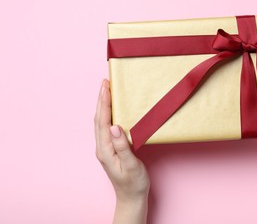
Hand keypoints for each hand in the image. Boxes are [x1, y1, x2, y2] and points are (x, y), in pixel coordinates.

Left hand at [94, 79, 149, 222]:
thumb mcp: (131, 166)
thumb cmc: (133, 183)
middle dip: (101, 99)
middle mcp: (102, 147)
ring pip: (101, 122)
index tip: (106, 86)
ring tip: (107, 91)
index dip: (104, 103)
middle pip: (99, 119)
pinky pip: (106, 127)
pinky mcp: (110, 149)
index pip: (103, 121)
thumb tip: (115, 126)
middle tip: (105, 82)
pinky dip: (107, 114)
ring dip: (103, 105)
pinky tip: (112, 110)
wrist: (131, 198)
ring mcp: (105, 148)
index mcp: (105, 150)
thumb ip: (122, 146)